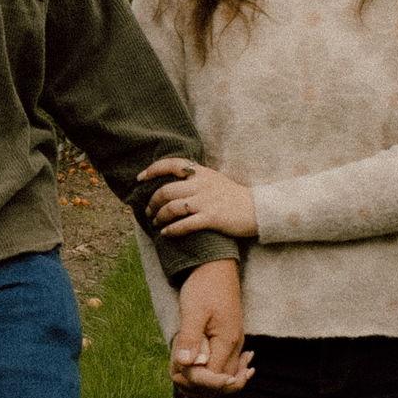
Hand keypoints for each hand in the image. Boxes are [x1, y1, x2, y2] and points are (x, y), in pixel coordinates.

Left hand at [137, 155, 258, 238]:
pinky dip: (172, 230)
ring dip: (159, 217)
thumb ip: (196, 178)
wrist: (258, 210)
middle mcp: (202, 184)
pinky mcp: (212, 218)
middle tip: (149, 211)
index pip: (171, 164)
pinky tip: (166, 234)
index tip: (140, 178)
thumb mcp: (214, 180)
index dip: (152, 170)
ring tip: (156, 223)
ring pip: (172, 208)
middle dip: (152, 202)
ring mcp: (206, 201)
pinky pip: (185, 224)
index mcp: (201, 172)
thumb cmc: (234, 197)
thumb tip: (172, 181)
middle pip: (166, 190)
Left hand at [171, 258, 252, 397]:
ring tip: (180, 370)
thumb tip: (186, 364)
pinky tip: (192, 368)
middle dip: (197, 385)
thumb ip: (190, 338)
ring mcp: (233, 345)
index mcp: (227, 341)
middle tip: (177, 372)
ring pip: (221, 379)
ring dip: (200, 381)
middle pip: (220, 385)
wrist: (216, 267)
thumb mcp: (193, 310)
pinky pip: (221, 367)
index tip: (179, 368)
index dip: (195, 380)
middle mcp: (235, 347)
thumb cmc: (204, 286)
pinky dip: (206, 373)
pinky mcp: (228, 342)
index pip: (214, 379)